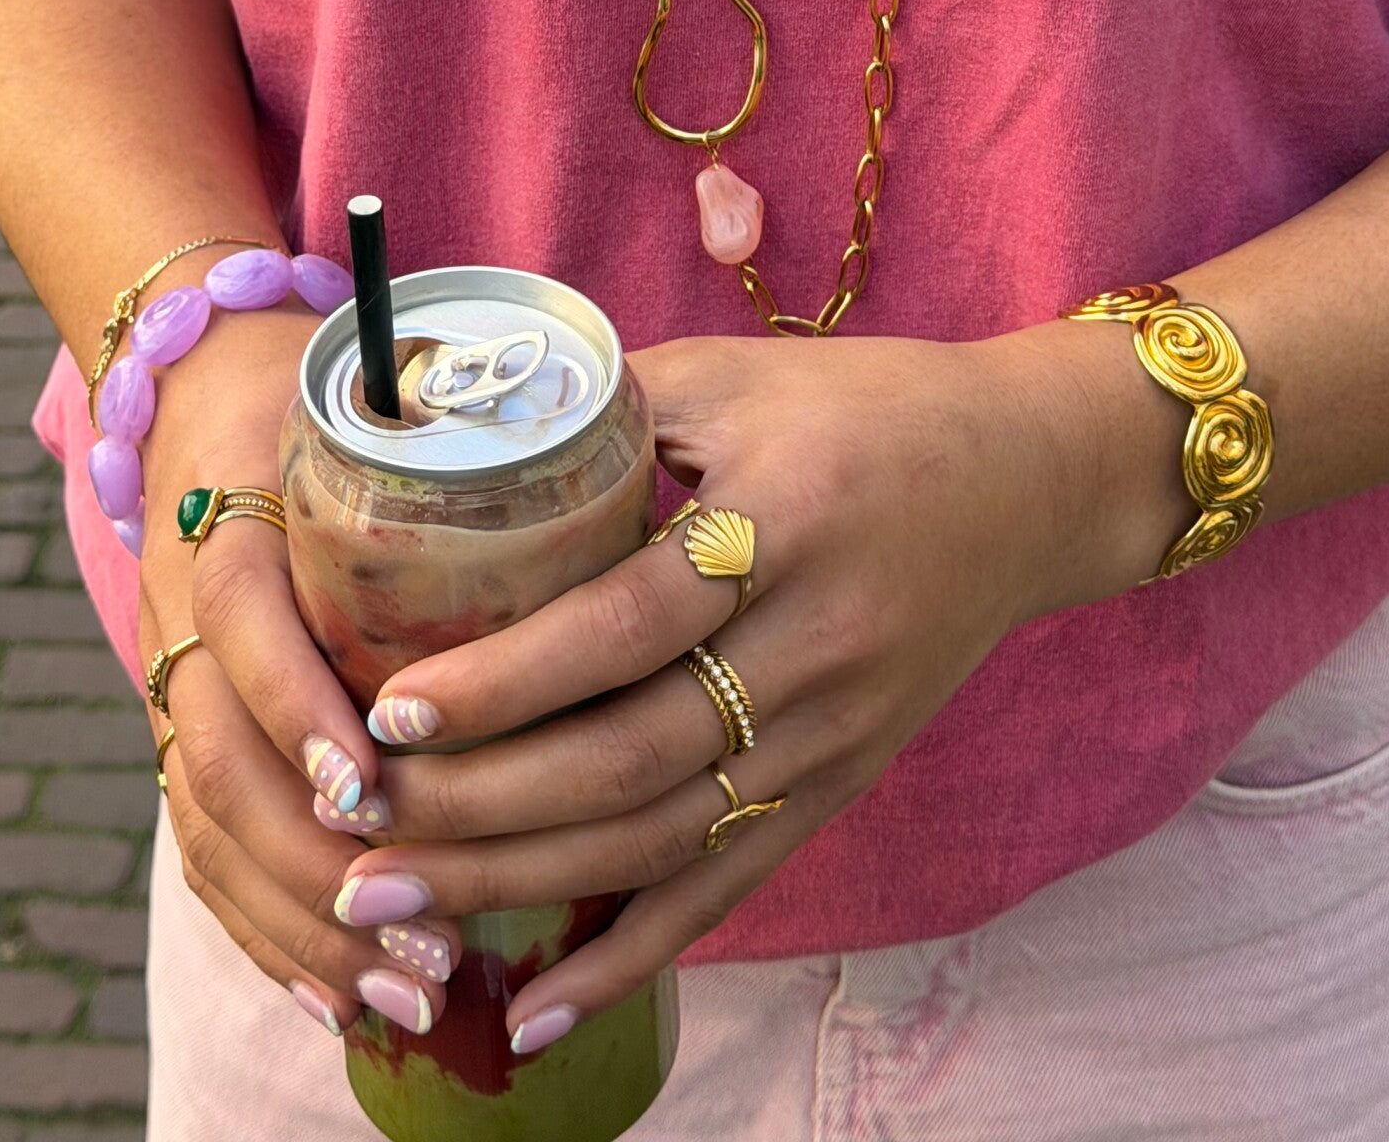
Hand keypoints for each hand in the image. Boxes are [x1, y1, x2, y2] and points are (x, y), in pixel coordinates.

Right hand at [136, 310, 465, 1036]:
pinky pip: (210, 857)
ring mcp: (180, 685)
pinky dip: (273, 938)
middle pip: (219, 761)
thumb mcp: (386, 402)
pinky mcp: (191, 737)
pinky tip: (345, 1000)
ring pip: (213, 830)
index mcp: (239, 518)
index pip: (245, 616)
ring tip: (413, 988)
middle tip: (425, 923)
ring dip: (307, 924)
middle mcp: (188, 615)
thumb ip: (481, 443)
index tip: (379, 776)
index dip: (303, 704)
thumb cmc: (337, 402)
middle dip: (317, 860)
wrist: (212, 389)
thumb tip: (642, 485)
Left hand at [332, 324, 1176, 1050]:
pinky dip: (627, 960)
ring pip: (662, 839)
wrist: (1033, 478)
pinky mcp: (841, 785)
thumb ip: (607, 404)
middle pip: (631, 757)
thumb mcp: (738, 373)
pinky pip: (726, 887)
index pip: (629, 623)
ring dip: (521, 886)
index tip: (395, 706)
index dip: (511, 676)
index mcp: (784, 522)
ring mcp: (836, 731)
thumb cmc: (869, 406)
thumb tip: (452, 427)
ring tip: (388, 900)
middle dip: (480, 804)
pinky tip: (531, 1015)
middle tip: (355, 819)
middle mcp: (816, 643)